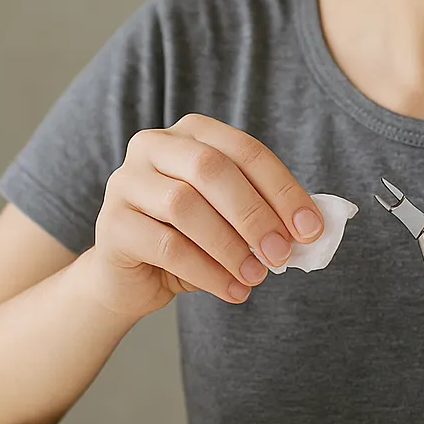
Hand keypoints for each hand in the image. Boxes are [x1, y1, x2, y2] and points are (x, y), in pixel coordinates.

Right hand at [83, 114, 322, 318]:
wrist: (131, 278)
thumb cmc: (190, 241)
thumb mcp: (231, 221)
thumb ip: (266, 214)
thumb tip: (313, 227)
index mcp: (191, 133)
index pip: (245, 150)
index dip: (282, 189)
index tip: (311, 229)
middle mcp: (153, 146)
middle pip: (211, 169)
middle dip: (254, 214)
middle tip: (282, 254)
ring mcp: (125, 181)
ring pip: (184, 206)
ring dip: (230, 246)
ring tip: (255, 276)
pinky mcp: (110, 222)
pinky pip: (166, 246)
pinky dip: (207, 271)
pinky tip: (232, 289)